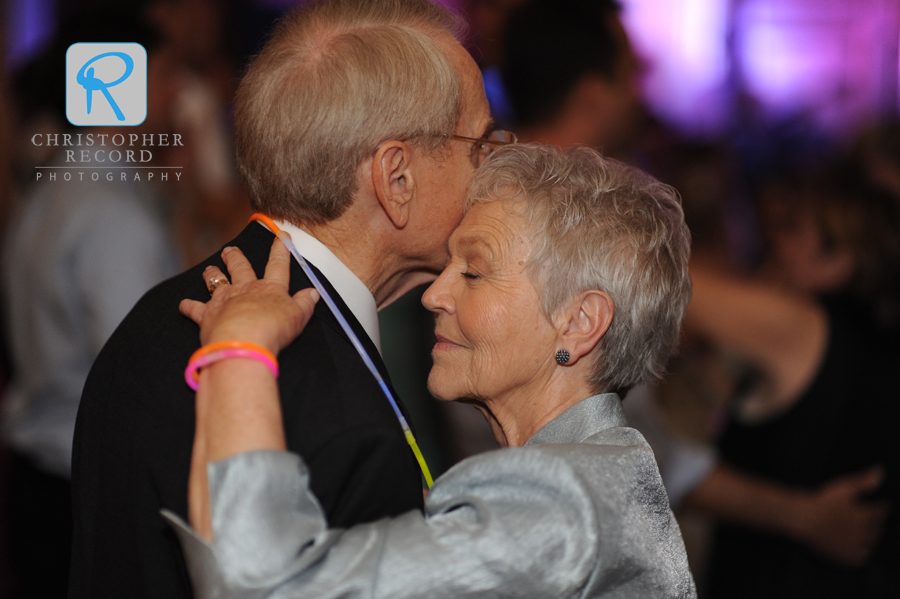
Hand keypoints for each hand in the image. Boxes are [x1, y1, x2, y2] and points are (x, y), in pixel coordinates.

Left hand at [179, 238, 319, 354]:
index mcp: (270, 289)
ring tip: (209, 269)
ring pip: (216, 281)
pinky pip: (194, 308)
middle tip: (231, 250)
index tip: (281, 235)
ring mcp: (224, 300)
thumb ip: (305, 304)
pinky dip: (188, 306)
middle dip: (236, 257)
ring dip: (212, 274)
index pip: (278, 265)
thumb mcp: (298, 317)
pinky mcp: (207, 315)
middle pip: (240, 268)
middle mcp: (245, 289)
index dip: (281, 249)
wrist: (244, 342)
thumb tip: (313, 292)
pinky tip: (183, 304)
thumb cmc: (272, 330)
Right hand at [791, 467, 888, 566]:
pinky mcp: (845, 556)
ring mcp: (855, 546)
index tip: (882, 503)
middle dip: (878, 521)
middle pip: (878, 528)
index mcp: (866, 516)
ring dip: (872, 537)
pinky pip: (860, 557)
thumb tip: (880, 472)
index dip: (882, 506)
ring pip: (871, 543)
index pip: (881, 511)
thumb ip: (864, 481)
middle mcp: (864, 533)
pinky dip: (862, 553)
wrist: (804, 520)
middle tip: (877, 517)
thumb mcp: (844, 486)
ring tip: (869, 532)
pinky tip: (860, 549)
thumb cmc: (822, 502)